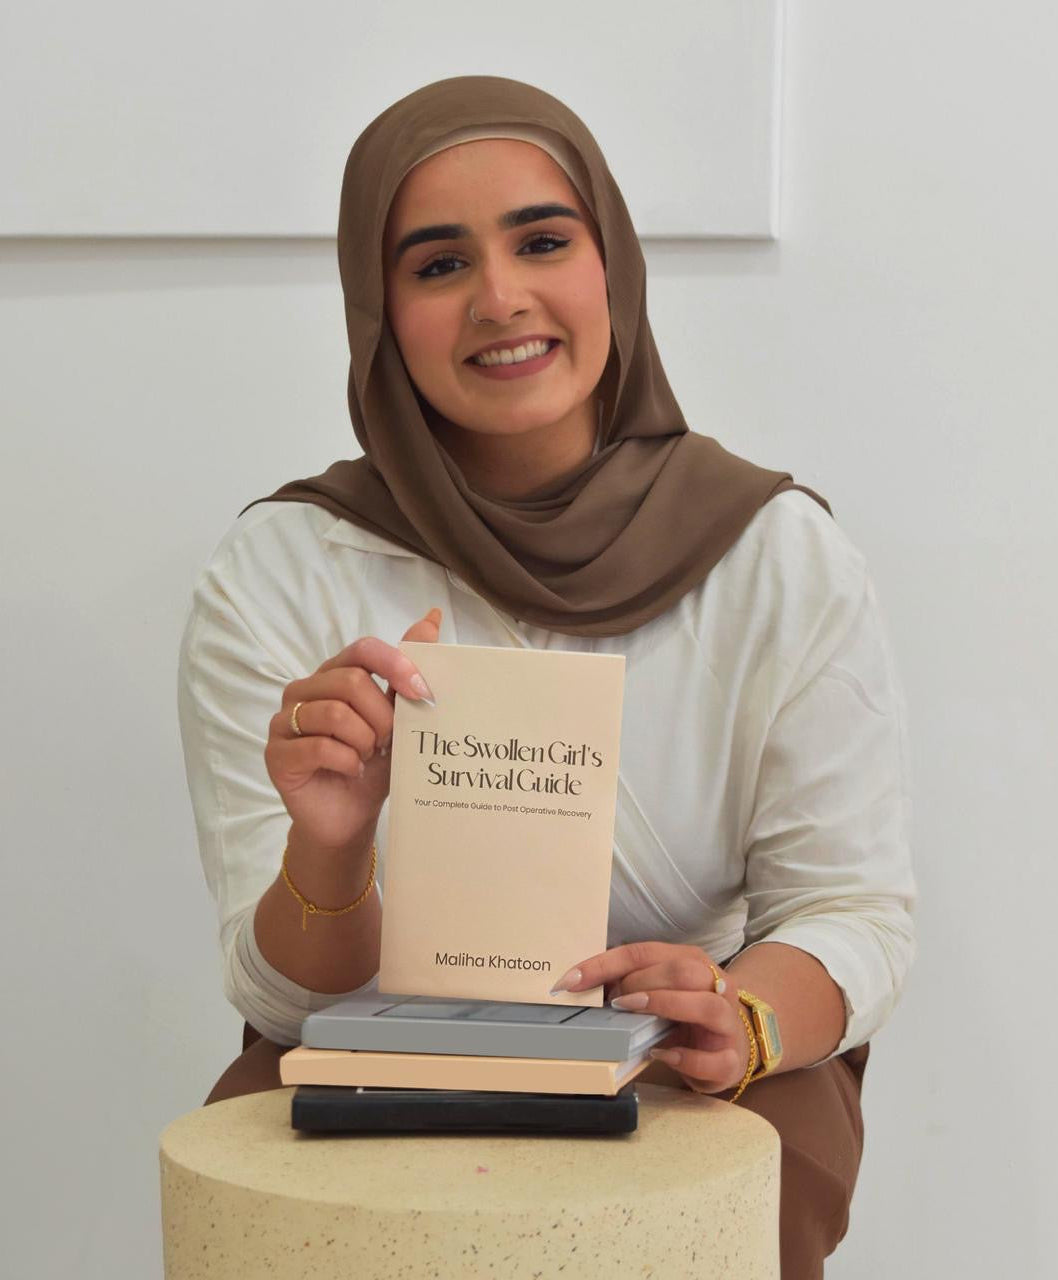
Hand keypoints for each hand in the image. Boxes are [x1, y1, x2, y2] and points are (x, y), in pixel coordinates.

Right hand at [264, 606, 441, 851]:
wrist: (349, 817)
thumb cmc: (373, 765)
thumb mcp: (398, 718)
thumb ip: (408, 671)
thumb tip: (433, 616)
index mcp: (335, 674)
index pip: (362, 649)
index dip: (395, 665)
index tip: (423, 692)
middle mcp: (305, 690)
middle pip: (350, 682)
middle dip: (381, 716)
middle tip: (387, 742)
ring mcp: (285, 721)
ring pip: (335, 714)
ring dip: (364, 741)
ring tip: (369, 757)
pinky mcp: (276, 753)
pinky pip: (317, 746)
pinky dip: (347, 761)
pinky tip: (353, 771)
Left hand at [552, 941, 750, 1093]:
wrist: (734, 1043)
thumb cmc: (686, 1014)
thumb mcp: (659, 992)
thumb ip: (630, 985)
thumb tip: (582, 987)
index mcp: (691, 960)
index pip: (644, 952)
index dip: (604, 964)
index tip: (571, 981)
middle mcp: (715, 985)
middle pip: (682, 971)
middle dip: (640, 982)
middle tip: (613, 1001)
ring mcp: (727, 1022)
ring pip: (705, 1005)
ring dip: (663, 1005)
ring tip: (631, 1013)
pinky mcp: (732, 1059)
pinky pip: (714, 1058)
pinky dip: (684, 1057)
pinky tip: (660, 1054)